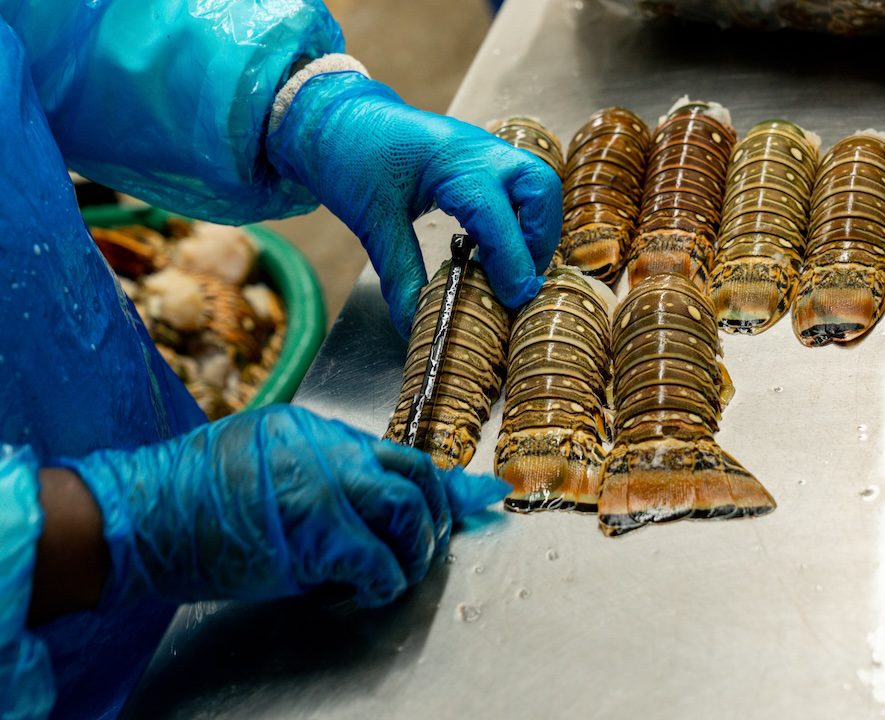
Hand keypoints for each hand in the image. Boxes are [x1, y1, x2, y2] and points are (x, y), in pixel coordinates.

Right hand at [54, 406, 507, 608]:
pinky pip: (376, 559)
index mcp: (314, 431)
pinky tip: (367, 590)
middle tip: (426, 547)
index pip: (396, 452)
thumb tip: (376, 505)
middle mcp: (325, 448)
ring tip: (395, 571)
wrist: (135, 518)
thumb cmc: (188, 499)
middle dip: (434, 517)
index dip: (441, 483)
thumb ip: (321, 475)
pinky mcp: (312, 529)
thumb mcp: (261, 462)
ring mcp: (321, 484)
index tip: (479, 495)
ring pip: (407, 510)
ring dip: (413, 551)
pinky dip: (382, 581)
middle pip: (414, 473)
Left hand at [266, 71, 561, 336]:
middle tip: (520, 279)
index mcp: (454, 161)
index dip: (512, 261)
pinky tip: (498, 247)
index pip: (498, 215)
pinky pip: (519, 188)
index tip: (514, 298)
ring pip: (538, 186)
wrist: (335, 118)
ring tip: (512, 267)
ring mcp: (486, 150)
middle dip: (539, 239)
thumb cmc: (351, 156)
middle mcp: (481, 151)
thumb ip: (400, 274)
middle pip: (540, 189)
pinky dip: (520, 219)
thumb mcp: (372, 222)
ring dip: (534, 230)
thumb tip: (416, 323)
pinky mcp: (483, 159)